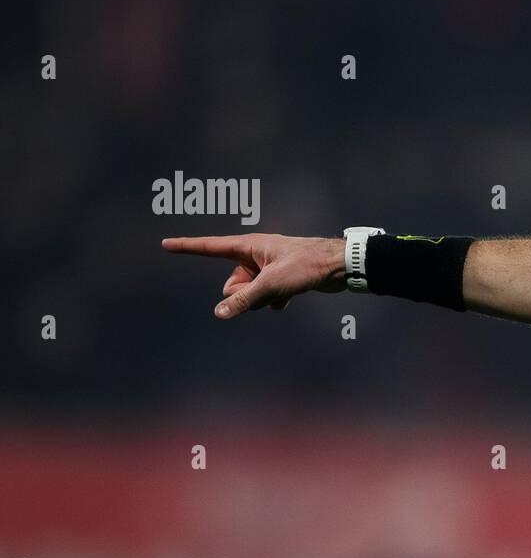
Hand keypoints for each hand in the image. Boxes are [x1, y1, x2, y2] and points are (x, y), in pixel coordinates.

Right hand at [161, 233, 346, 318]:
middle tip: (268, 290)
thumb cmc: (306, 266)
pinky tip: (290, 297)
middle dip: (244, 294)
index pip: (210, 247)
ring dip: (263, 299)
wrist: (339, 265)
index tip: (165, 244)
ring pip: (250, 294)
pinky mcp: (280, 279)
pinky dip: (275, 301)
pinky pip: (265, 298)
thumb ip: (244, 300)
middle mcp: (254, 255)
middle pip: (231, 284)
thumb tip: (220, 313)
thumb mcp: (272, 284)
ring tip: (285, 290)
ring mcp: (267, 268)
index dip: (186, 246)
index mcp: (248, 245)